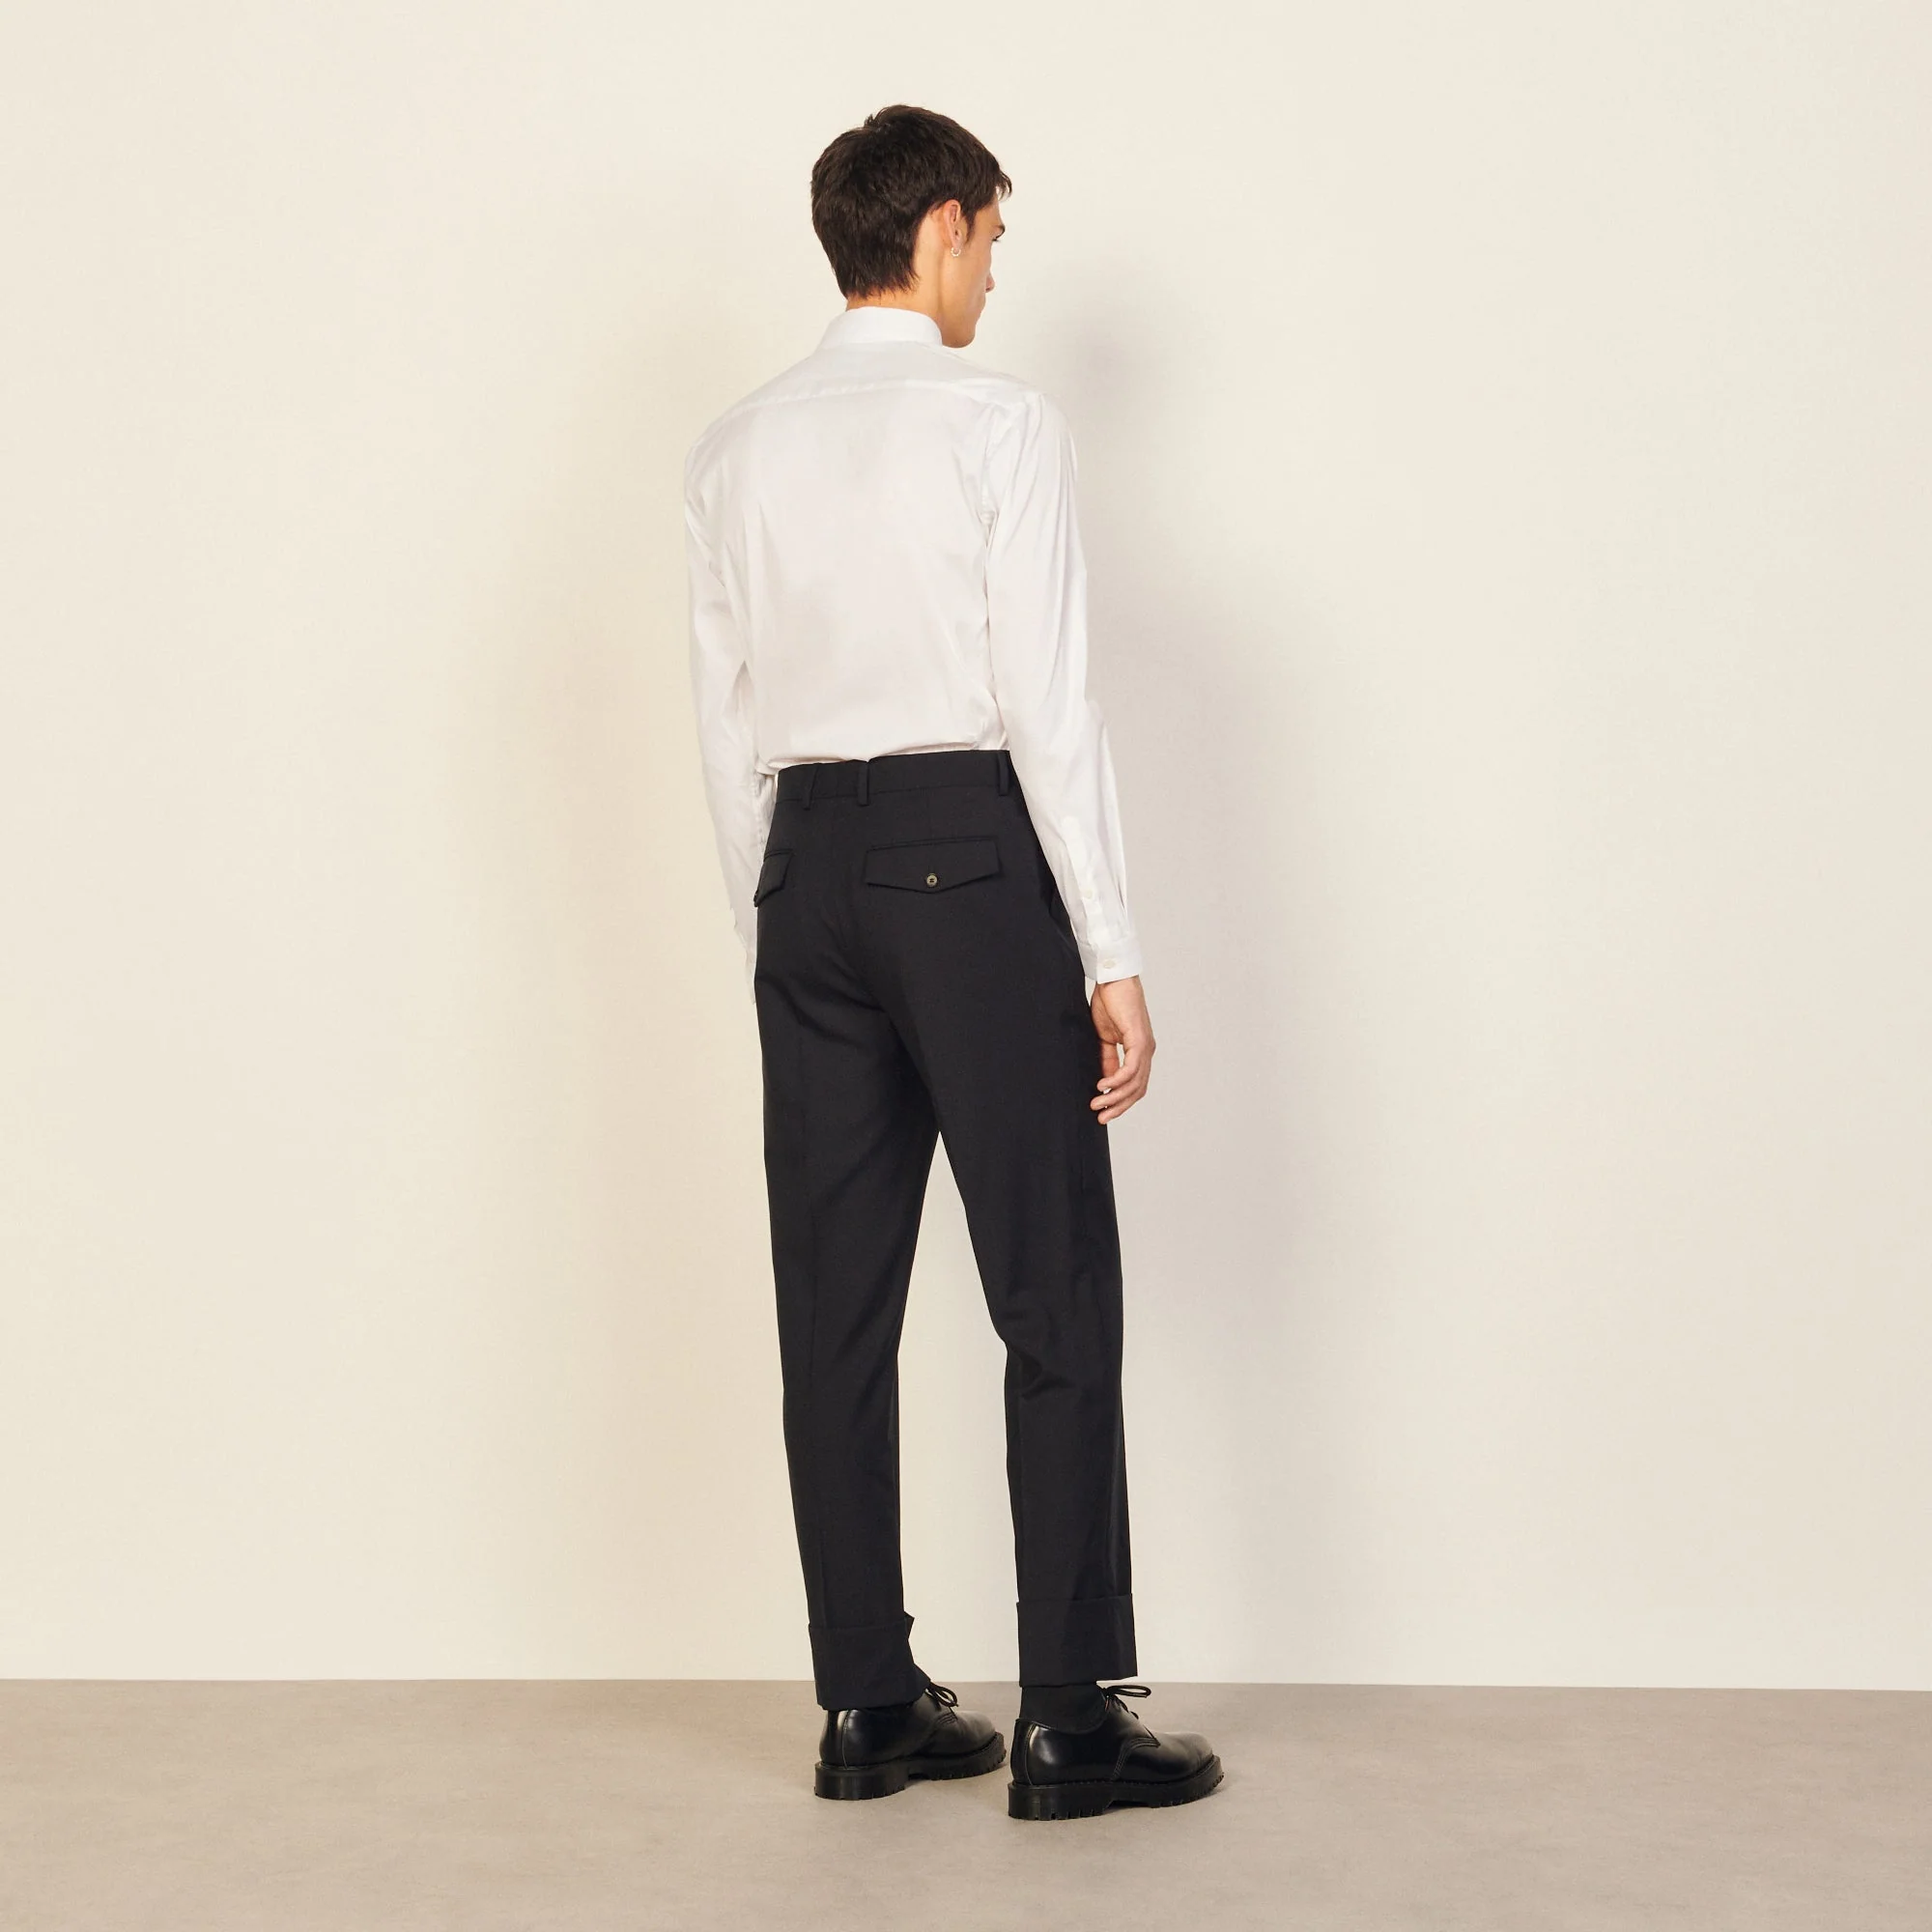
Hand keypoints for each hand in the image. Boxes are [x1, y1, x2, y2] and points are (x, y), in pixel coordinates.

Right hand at [1090, 976, 1153, 1123]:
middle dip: (1119, 1107)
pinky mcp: (1139, 1039)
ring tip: (1097, 1104)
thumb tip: (1106, 1080)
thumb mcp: (1105, 1037)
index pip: (1135, 1084)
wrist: (1113, 979)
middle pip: (1138, 1089)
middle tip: (1101, 1118)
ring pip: (1135, 1083)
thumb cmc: (1109, 1003)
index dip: (1120, 1101)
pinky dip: (1117, 1080)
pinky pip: (1131, 1068)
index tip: (1104, 1111)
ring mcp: (1146, 1046)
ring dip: (1115, 1097)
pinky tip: (1103, 1086)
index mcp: (1140, 1051)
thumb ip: (1108, 1059)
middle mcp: (1147, 1051)